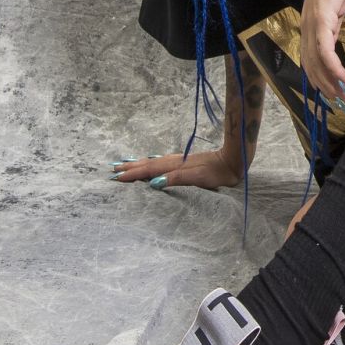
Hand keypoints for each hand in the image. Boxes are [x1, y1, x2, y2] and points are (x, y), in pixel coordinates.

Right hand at [110, 149, 242, 190]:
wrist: (233, 160)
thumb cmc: (217, 173)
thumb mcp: (197, 178)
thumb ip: (176, 179)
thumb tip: (153, 183)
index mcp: (173, 166)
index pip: (148, 170)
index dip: (132, 174)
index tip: (115, 177)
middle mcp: (173, 161)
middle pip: (147, 164)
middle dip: (130, 167)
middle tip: (111, 169)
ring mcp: (179, 160)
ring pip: (152, 162)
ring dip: (138, 163)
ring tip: (124, 163)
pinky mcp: (185, 161)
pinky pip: (161, 162)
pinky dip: (150, 162)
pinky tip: (151, 161)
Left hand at [299, 0, 344, 104]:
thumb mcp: (337, 7)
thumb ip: (333, 24)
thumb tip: (334, 41)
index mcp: (308, 23)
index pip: (308, 57)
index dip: (317, 76)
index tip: (329, 91)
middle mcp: (306, 24)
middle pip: (310, 63)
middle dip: (322, 84)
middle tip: (336, 100)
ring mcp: (312, 21)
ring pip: (316, 60)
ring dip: (328, 80)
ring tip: (340, 95)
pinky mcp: (322, 17)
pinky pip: (325, 49)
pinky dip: (333, 66)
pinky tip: (342, 78)